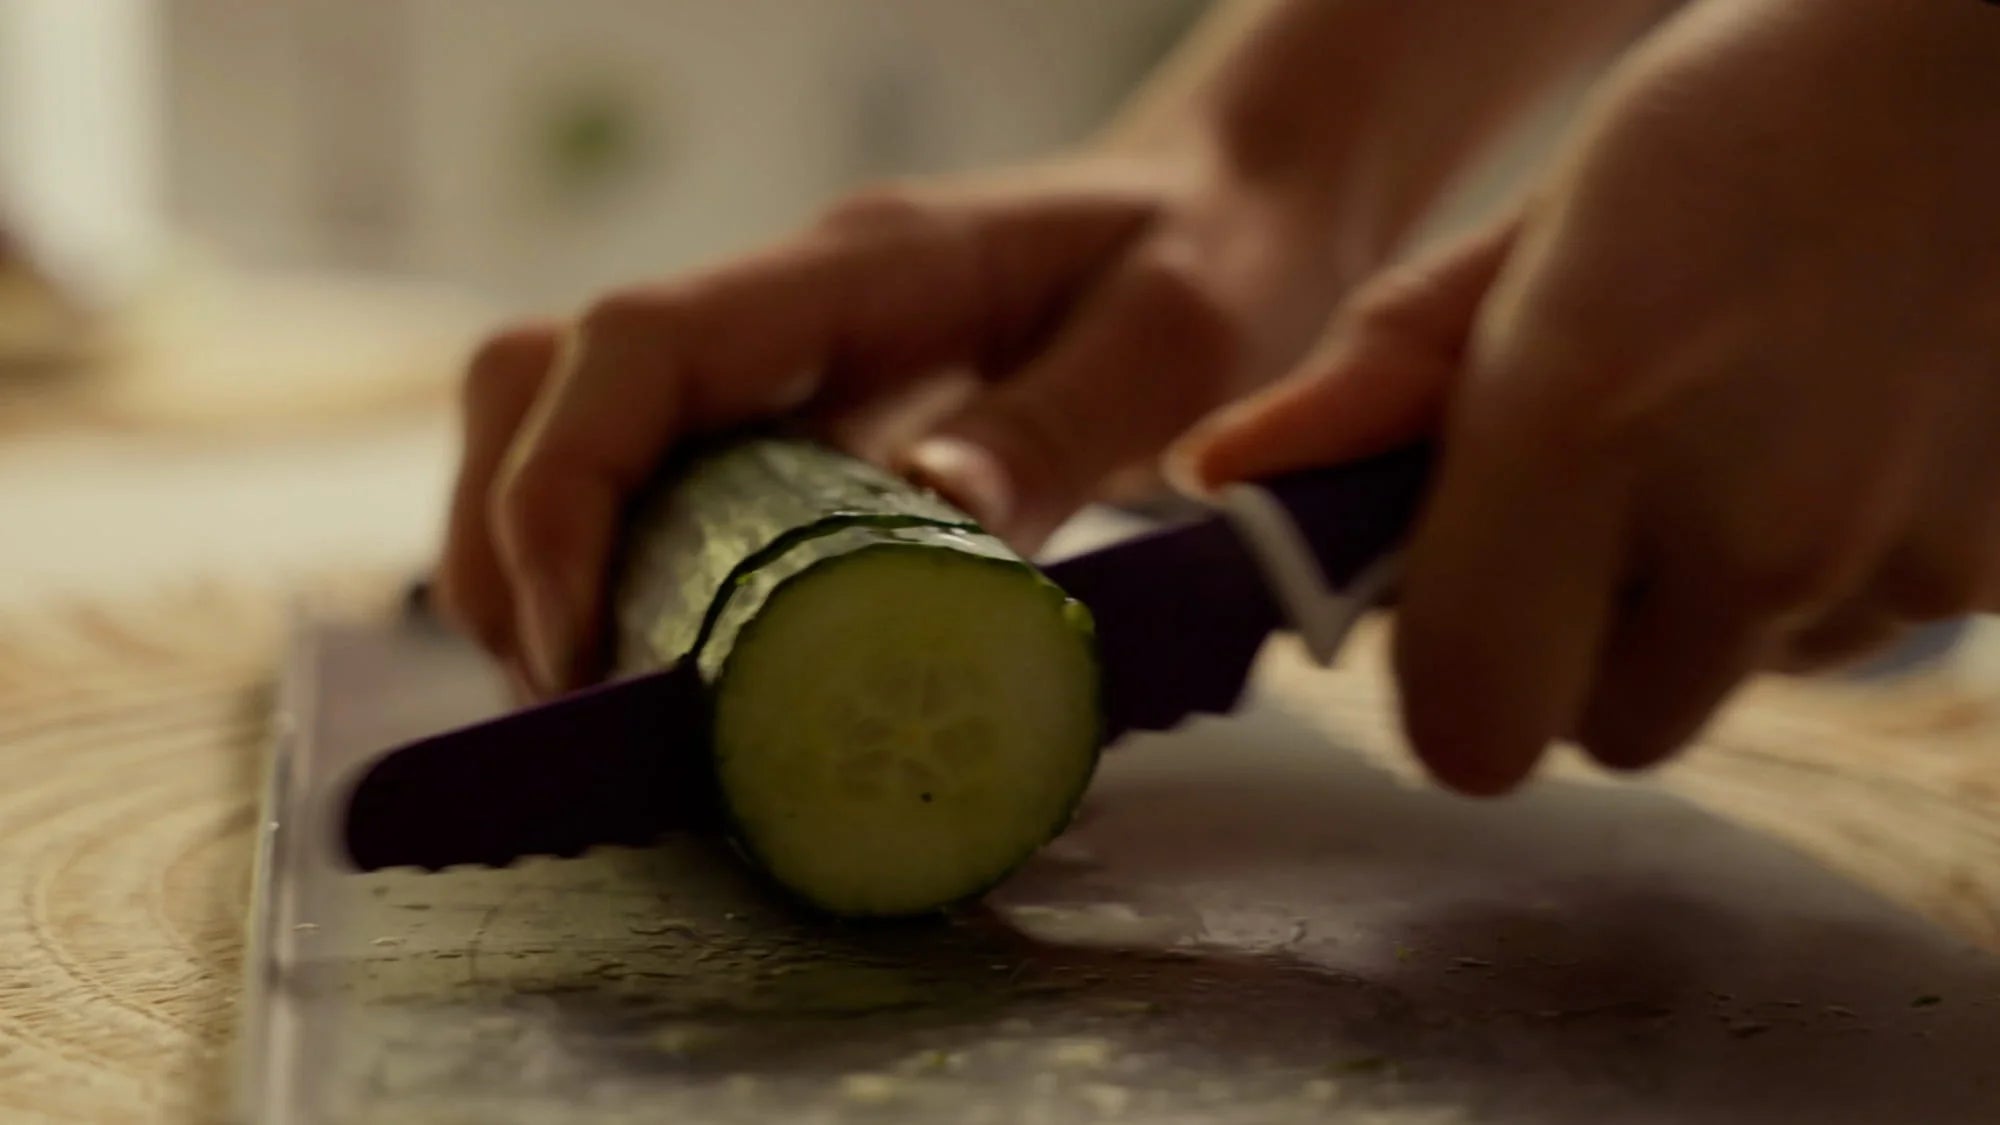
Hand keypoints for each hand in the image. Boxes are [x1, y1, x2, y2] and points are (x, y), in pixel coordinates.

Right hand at [438, 150, 1363, 697]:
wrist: (1230, 201)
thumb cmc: (1217, 255)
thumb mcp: (1175, 343)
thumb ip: (1050, 430)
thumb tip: (914, 524)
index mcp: (864, 269)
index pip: (639, 345)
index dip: (563, 489)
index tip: (572, 643)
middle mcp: (785, 301)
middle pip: (539, 380)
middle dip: (510, 544)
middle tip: (571, 702)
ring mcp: (778, 354)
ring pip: (564, 424)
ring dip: (535, 560)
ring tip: (597, 697)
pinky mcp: (794, 411)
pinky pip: (648, 475)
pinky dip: (611, 567)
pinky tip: (663, 656)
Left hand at [1178, 0, 1999, 793]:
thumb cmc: (1746, 121)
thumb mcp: (1543, 228)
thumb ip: (1382, 379)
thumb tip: (1221, 478)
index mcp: (1580, 421)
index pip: (1465, 726)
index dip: (1453, 674)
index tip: (1462, 592)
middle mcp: (1739, 523)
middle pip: (1596, 731)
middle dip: (1576, 645)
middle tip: (1606, 495)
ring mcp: (1877, 561)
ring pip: (1720, 685)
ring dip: (1701, 607)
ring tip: (1735, 431)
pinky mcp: (1985, 572)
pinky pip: (1840, 640)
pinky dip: (1818, 577)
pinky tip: (1835, 435)